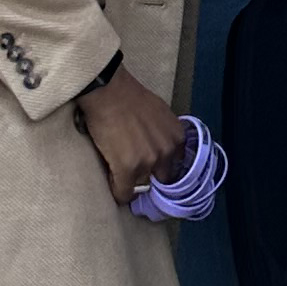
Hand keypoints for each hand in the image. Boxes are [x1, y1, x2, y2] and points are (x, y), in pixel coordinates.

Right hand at [74, 63, 185, 205]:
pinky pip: (124, 192)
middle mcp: (167, 151)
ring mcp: (148, 161)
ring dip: (132, 184)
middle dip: (151, 179)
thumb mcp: (160, 115)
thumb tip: (159, 148)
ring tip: (122, 178)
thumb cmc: (130, 97)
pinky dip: (119, 193)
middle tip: (138, 175)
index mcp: (177, 138)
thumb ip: (164, 134)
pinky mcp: (128, 168)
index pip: (176, 166)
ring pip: (142, 186)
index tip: (153, 172)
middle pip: (162, 179)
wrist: (109, 91)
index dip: (162, 170)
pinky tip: (114, 188)